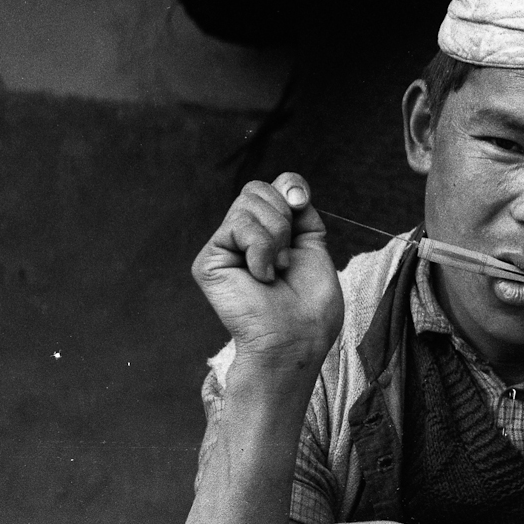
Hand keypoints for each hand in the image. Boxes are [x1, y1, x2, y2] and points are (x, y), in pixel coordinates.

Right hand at [192, 173, 342, 387]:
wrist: (296, 339)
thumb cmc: (310, 305)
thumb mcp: (315, 247)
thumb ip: (301, 214)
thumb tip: (288, 186)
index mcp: (268, 232)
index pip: (274, 185)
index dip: (290, 188)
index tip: (301, 206)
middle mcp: (242, 236)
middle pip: (258, 188)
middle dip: (284, 218)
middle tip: (287, 256)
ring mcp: (224, 247)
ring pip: (248, 202)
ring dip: (276, 238)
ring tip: (275, 270)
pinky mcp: (209, 260)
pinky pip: (238, 225)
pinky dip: (261, 250)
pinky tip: (261, 277)